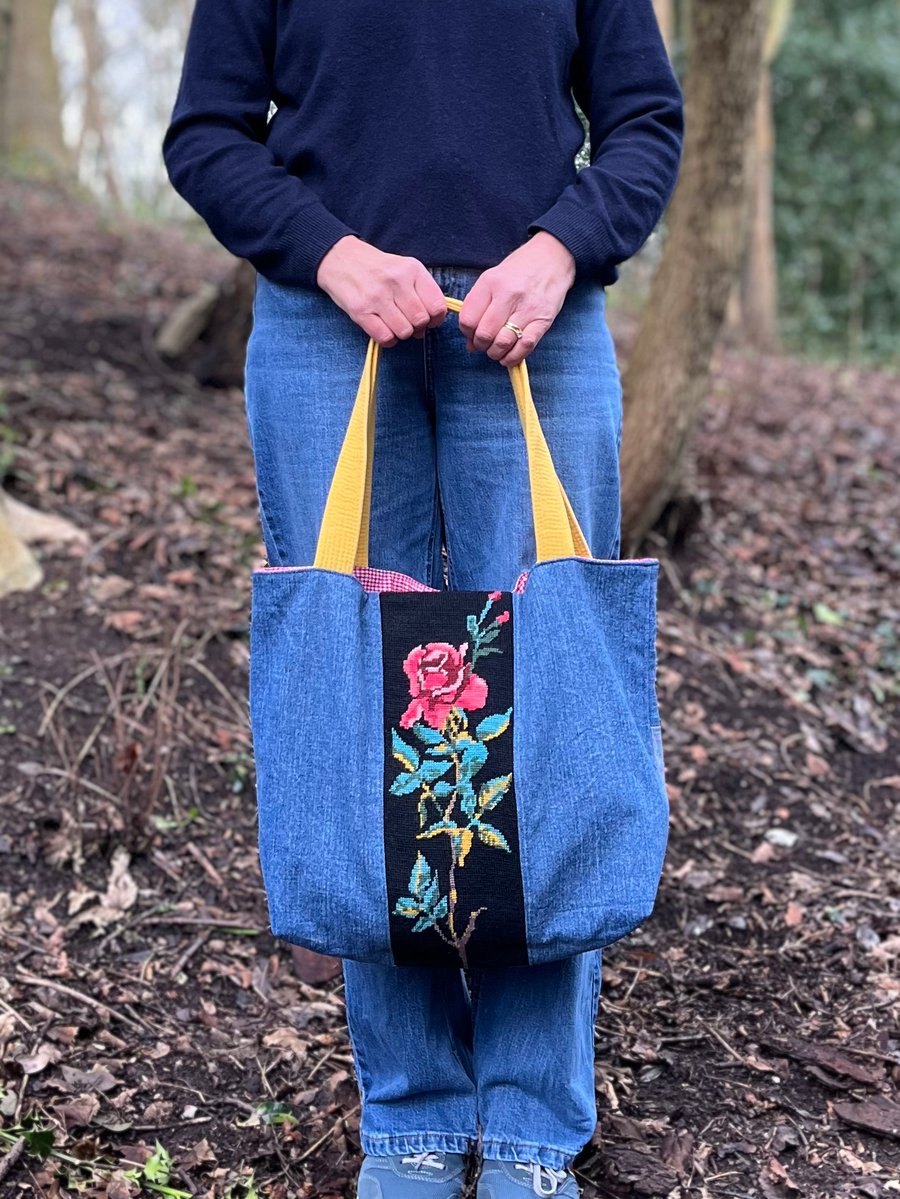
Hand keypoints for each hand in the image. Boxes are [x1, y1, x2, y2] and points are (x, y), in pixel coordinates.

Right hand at [316, 236, 447, 345]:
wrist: (340, 258)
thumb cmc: (377, 268)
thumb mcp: (404, 268)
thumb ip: (422, 291)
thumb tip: (431, 323)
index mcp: (412, 269)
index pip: (437, 305)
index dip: (436, 318)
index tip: (429, 319)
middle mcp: (395, 281)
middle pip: (420, 321)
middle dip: (417, 327)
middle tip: (408, 321)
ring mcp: (377, 297)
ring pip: (404, 331)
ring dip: (401, 333)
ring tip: (394, 323)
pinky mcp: (360, 311)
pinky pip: (385, 337)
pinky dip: (388, 339)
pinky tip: (384, 329)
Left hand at [458, 231, 576, 367]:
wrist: (552, 259)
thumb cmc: (518, 270)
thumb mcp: (492, 280)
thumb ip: (478, 309)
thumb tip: (470, 344)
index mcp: (491, 282)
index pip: (468, 319)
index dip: (466, 332)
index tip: (471, 333)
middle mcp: (508, 295)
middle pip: (484, 334)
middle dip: (480, 345)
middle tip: (484, 344)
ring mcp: (527, 308)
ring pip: (503, 343)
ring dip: (495, 353)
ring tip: (496, 350)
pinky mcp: (543, 321)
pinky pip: (525, 347)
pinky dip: (513, 357)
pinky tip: (508, 357)